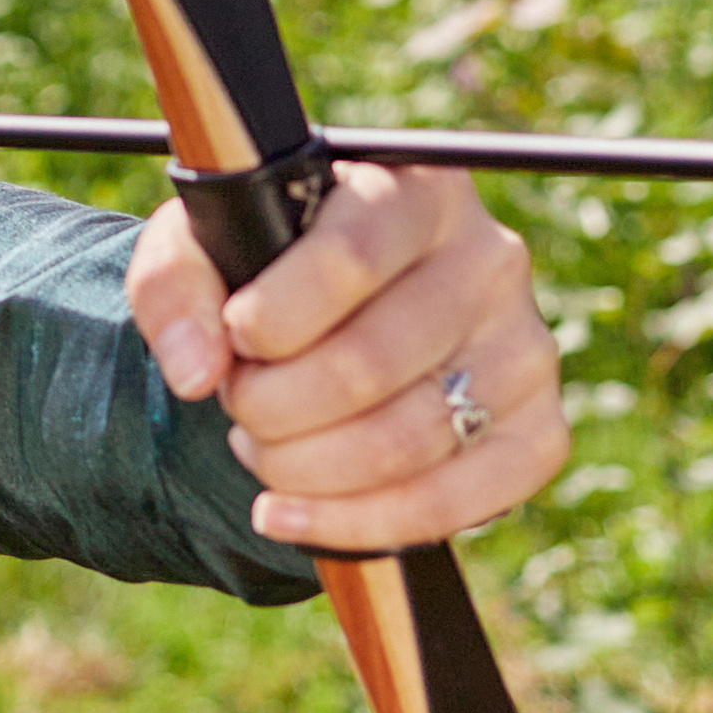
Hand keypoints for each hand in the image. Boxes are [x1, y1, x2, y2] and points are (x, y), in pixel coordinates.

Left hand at [125, 164, 567, 552]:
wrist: (323, 322)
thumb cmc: (260, 268)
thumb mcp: (196, 247)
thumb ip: (173, 286)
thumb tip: (196, 372)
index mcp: (412, 188)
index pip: (352, 256)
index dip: (277, 316)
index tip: (236, 339)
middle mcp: (489, 260)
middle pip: (371, 363)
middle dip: (272, 405)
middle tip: (235, 405)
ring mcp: (524, 348)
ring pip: (409, 439)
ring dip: (303, 467)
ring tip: (255, 450)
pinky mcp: (538, 431)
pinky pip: (459, 501)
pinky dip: (359, 524)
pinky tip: (288, 518)